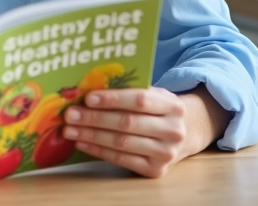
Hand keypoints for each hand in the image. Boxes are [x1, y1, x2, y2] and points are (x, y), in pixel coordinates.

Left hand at [61, 85, 225, 177]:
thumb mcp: (154, 94)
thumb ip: (129, 90)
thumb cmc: (159, 109)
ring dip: (92, 136)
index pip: (140, 100)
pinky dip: (99, 151)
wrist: (186, 133)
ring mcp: (165, 153)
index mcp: (173, 106)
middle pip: (127, 123)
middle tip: (71, 115)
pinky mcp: (155, 170)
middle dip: (95, 119)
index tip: (88, 98)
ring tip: (71, 130)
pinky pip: (122, 160)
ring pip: (122, 143)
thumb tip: (89, 88)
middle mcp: (173, 130)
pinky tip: (83, 143)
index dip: (113, 99)